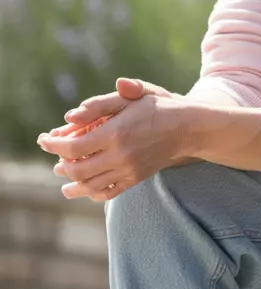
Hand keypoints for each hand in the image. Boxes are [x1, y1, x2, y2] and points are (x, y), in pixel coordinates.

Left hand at [36, 77, 190, 201]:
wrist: (187, 128)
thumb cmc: (157, 107)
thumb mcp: (132, 96)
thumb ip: (100, 103)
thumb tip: (70, 116)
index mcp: (115, 133)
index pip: (72, 147)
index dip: (52, 145)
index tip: (44, 139)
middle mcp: (120, 156)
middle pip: (77, 169)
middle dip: (59, 164)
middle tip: (54, 157)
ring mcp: (128, 170)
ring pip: (90, 186)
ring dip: (72, 184)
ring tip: (64, 179)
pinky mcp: (135, 179)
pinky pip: (108, 193)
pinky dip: (92, 193)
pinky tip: (85, 187)